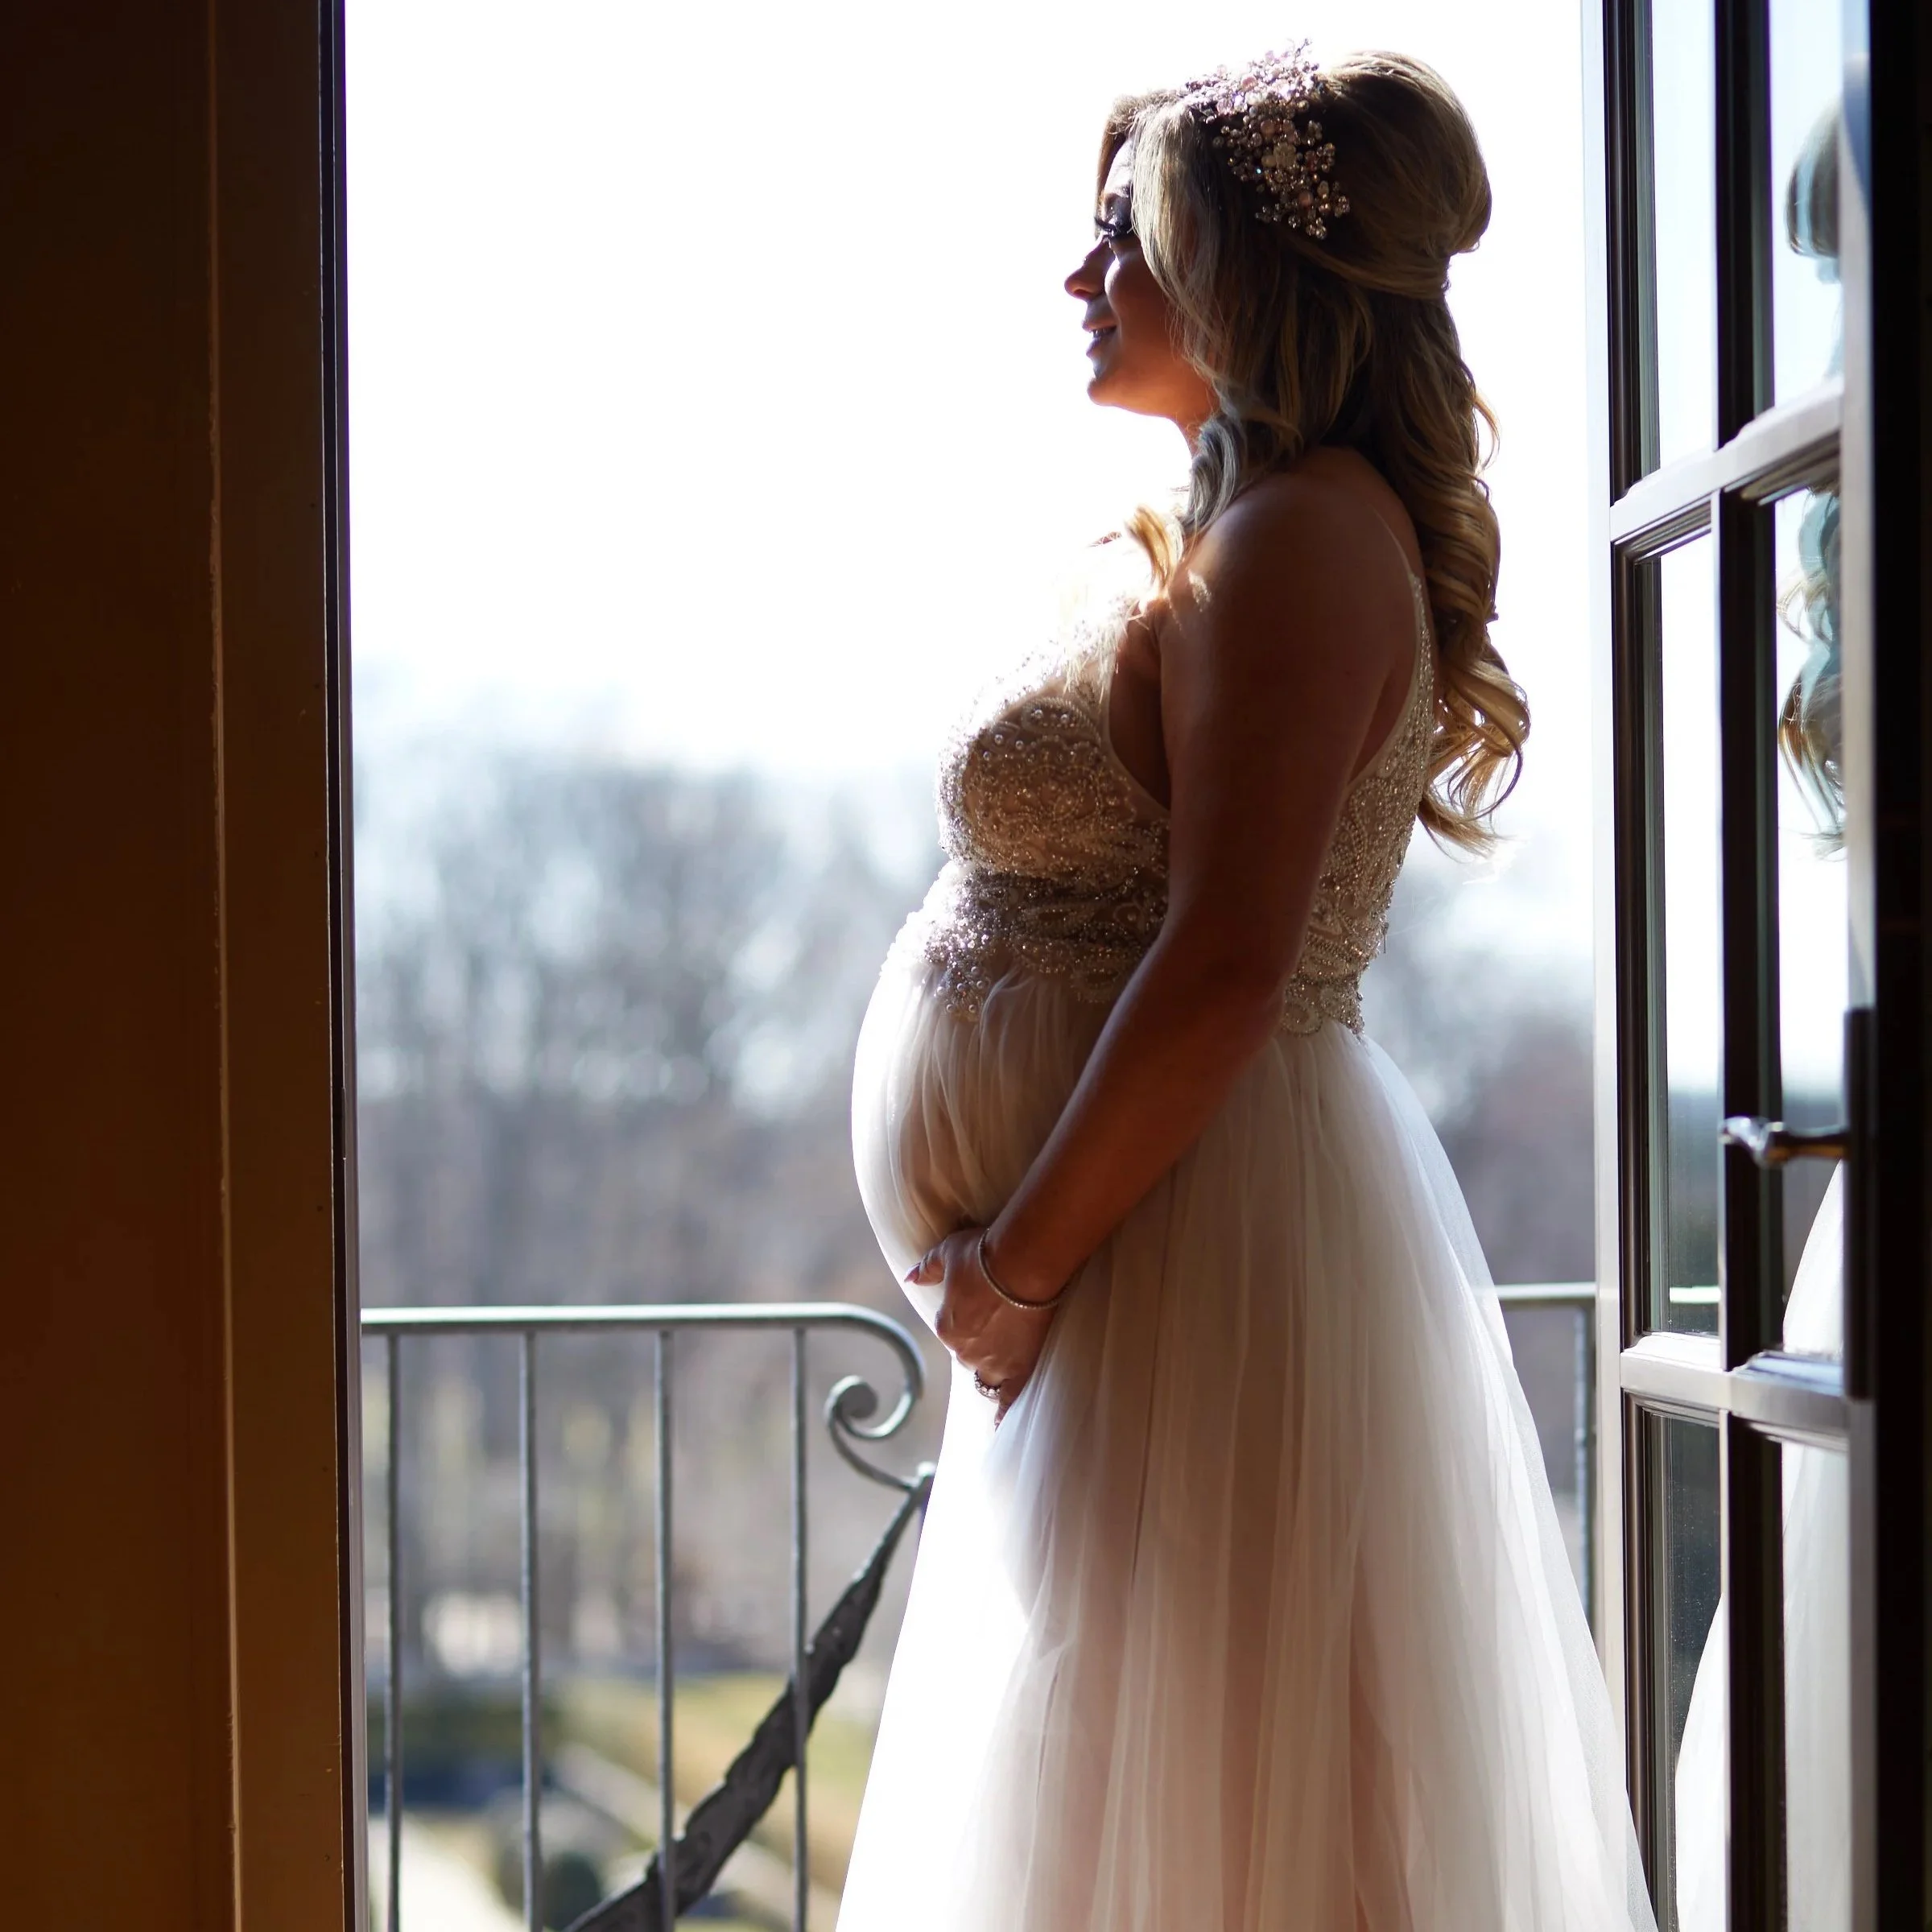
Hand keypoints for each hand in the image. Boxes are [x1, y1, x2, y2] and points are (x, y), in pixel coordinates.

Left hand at [907, 1227, 1056, 1420]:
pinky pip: (1010, 1400)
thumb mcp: (948, 1252)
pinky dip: (1004, 1415)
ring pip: (988, 1374)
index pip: (951, 1329)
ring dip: (994, 1365)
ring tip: (1008, 1352)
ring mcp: (994, 1363)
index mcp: (945, 1327)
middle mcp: (965, 1352)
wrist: (1024, 1261)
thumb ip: (927, 1268)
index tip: (981, 1302)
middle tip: (999, 1318)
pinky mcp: (1020, 1368)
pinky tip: (1000, 1427)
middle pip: (970, 1353)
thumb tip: (909, 1277)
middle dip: (981, 1339)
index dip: (967, 1315)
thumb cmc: (985, 1253)